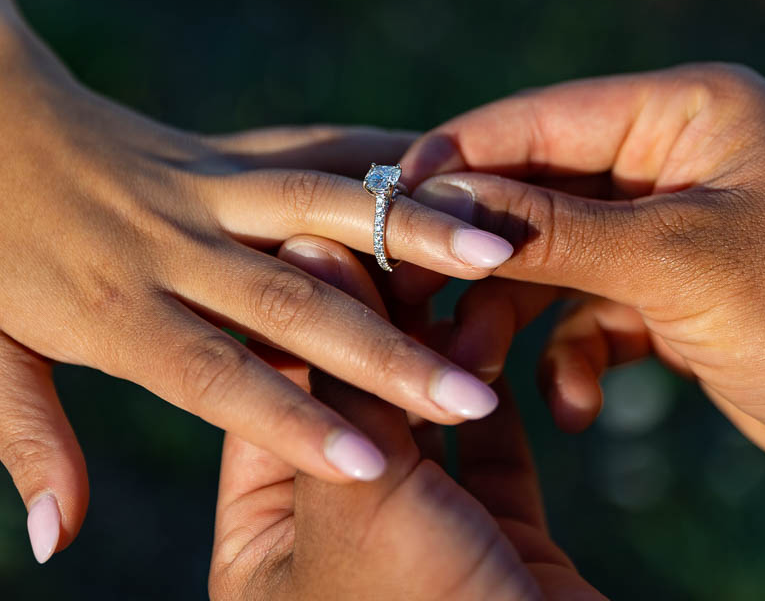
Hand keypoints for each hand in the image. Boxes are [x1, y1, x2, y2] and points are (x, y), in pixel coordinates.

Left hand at [0, 28, 512, 560]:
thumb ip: (29, 443)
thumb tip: (56, 544)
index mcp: (112, 308)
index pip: (214, 374)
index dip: (292, 423)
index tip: (374, 465)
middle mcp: (171, 245)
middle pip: (291, 301)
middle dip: (387, 352)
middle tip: (470, 394)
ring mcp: (204, 187)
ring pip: (321, 208)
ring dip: (408, 232)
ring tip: (495, 252)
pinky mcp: (226, 148)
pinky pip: (314, 148)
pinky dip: (386, 156)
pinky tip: (457, 165)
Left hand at [211, 236, 602, 600]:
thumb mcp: (357, 499)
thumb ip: (334, 376)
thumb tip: (304, 248)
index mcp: (259, 541)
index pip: (264, 392)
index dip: (301, 305)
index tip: (335, 220)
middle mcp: (332, 535)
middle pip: (349, 396)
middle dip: (382, 315)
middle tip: (409, 226)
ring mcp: (418, 540)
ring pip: (425, 417)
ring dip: (446, 348)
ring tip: (465, 266)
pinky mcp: (498, 544)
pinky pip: (493, 452)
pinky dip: (500, 393)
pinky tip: (505, 323)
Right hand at [400, 63, 764, 505]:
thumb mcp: (674, 264)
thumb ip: (552, 231)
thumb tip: (441, 203)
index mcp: (682, 112)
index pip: (539, 120)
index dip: (457, 158)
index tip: (385, 204)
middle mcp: (666, 159)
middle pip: (533, 193)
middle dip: (479, 257)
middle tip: (415, 305)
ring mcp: (663, 228)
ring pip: (550, 259)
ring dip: (512, 318)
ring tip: (475, 373)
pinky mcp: (664, 291)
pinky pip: (586, 313)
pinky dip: (571, 359)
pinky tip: (575, 408)